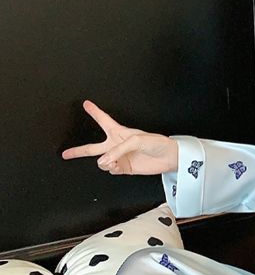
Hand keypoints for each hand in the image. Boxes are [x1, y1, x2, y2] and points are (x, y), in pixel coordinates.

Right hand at [61, 100, 178, 175]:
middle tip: (65, 153)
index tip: (86, 104)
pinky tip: (117, 166)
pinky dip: (111, 169)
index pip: (103, 119)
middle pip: (92, 148)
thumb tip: (103, 161)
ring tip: (112, 161)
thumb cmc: (156, 143)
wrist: (168, 157)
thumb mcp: (136, 140)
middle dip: (77, 151)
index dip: (94, 111)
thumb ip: (117, 150)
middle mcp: (116, 145)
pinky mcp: (124, 168)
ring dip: (104, 162)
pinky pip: (110, 169)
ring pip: (101, 162)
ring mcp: (119, 157)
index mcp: (119, 132)